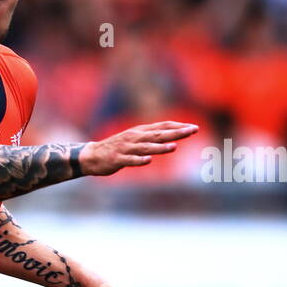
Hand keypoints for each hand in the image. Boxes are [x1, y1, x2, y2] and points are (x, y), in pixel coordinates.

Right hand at [78, 121, 197, 175]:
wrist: (92, 156)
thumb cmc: (116, 148)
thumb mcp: (134, 139)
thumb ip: (150, 138)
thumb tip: (170, 137)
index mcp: (139, 132)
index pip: (162, 126)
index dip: (178, 126)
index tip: (194, 128)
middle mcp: (134, 137)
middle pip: (158, 134)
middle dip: (176, 133)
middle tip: (192, 131)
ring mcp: (126, 148)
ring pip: (146, 147)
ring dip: (160, 147)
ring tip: (174, 147)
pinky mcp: (117, 159)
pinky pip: (129, 160)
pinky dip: (138, 160)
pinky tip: (148, 160)